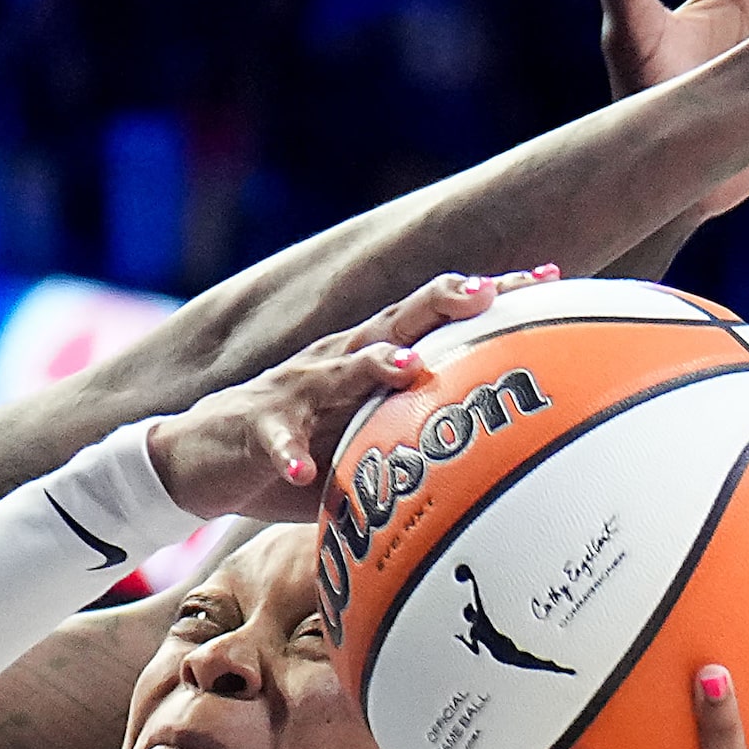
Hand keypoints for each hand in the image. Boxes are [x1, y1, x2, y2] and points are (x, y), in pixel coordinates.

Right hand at [144, 268, 556, 520]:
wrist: (199, 458)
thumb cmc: (296, 448)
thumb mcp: (363, 437)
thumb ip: (415, 431)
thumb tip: (498, 447)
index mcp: (366, 357)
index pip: (435, 317)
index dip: (489, 295)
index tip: (549, 277)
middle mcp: (336, 360)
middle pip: (398, 321)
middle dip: (444, 302)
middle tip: (489, 290)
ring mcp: (295, 390)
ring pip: (339, 370)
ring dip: (374, 366)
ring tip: (409, 367)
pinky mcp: (256, 428)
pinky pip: (276, 440)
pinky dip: (288, 453)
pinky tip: (301, 470)